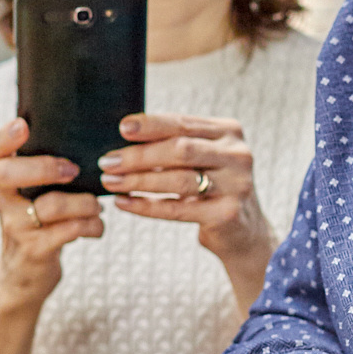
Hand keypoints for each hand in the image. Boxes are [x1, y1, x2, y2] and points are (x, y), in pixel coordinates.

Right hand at [0, 118, 101, 303]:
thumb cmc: (40, 225)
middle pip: (7, 174)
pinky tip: (97, 226)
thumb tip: (86, 133)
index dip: (5, 136)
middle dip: (44, 167)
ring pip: (50, 205)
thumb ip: (46, 171)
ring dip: (84, 202)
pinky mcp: (35, 250)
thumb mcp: (33, 197)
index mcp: (7, 182)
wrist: (24, 277)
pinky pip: (69, 231)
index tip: (24, 124)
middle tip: (73, 171)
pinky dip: (91, 226)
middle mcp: (6, 201)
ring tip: (97, 206)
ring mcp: (18, 227)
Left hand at [98, 114, 271, 294]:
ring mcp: (236, 185)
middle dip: (139, 156)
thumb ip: (177, 143)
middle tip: (108, 162)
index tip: (122, 128)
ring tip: (111, 182)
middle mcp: (237, 155)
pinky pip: (177, 209)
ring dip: (138, 181)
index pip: (183, 123)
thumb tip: (126, 134)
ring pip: (178, 180)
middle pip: (180, 150)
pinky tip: (125, 203)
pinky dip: (146, 206)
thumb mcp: (203, 157)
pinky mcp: (227, 214)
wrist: (244, 230)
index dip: (151, 125)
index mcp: (229, 132)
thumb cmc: (213, 187)